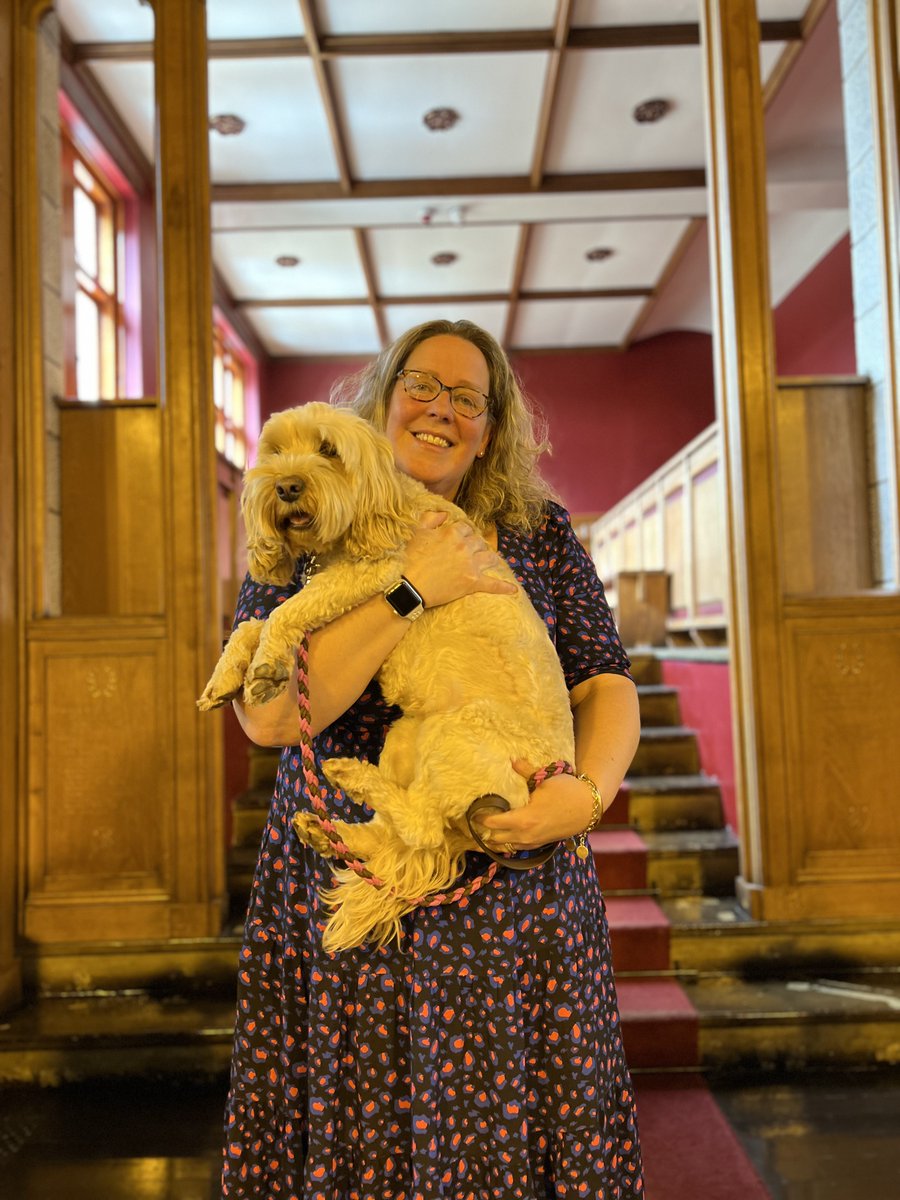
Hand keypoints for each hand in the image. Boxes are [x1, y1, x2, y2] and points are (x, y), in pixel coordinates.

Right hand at [402, 511, 516, 607]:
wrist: (408, 586)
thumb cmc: (409, 558)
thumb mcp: (416, 532)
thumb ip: (430, 518)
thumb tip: (444, 514)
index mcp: (452, 533)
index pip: (466, 527)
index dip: (464, 532)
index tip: (461, 537)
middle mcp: (464, 546)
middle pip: (479, 542)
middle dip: (477, 545)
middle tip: (472, 551)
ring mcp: (470, 565)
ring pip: (489, 557)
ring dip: (490, 558)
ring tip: (490, 561)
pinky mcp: (472, 583)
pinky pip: (492, 584)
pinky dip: (504, 587)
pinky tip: (513, 589)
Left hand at [478, 759, 595, 849]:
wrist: (588, 808)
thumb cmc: (567, 791)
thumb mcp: (545, 779)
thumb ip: (525, 771)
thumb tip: (511, 759)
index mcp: (524, 819)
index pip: (493, 822)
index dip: (481, 818)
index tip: (473, 811)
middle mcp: (526, 834)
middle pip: (496, 838)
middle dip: (484, 831)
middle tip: (475, 820)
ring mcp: (534, 841)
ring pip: (506, 846)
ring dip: (495, 838)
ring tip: (486, 828)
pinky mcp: (541, 843)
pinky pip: (518, 847)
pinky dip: (508, 842)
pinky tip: (504, 834)